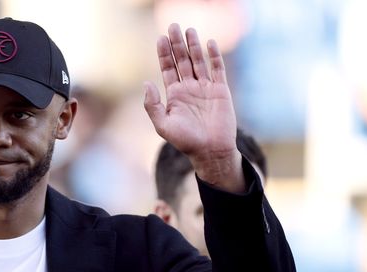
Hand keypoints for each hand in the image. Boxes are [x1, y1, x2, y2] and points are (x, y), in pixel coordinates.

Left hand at [143, 24, 242, 191]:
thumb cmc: (185, 141)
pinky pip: (217, 69)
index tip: (160, 38)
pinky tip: (209, 43)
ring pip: (198, 61)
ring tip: (189, 30)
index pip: (168, 69)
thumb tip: (146, 83)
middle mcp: (189, 88)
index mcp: (174, 95)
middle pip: (182, 60)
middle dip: (177, 44)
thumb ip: (152, 105)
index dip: (164, 53)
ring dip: (193, 46)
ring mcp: (205, 88)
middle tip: (173, 26)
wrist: (210, 151)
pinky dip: (214, 56)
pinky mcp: (220, 90)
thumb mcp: (163, 125)